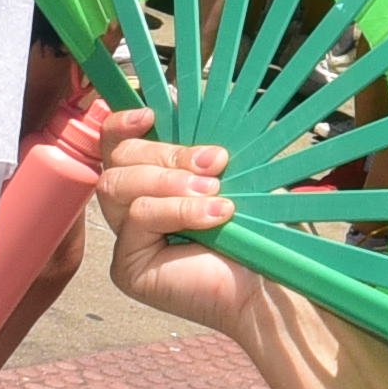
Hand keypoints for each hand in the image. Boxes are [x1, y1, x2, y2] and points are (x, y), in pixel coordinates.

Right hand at [93, 107, 271, 336]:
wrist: (270, 282)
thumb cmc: (256, 229)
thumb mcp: (230, 176)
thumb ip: (199, 150)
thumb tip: (181, 106)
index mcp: (152, 183)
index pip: (116, 146)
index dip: (122, 125)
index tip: (151, 114)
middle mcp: (132, 210)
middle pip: (116, 161)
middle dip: (165, 156)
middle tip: (214, 164)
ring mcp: (127, 239)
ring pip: (119, 186)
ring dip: (171, 182)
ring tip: (216, 193)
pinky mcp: (127, 266)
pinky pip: (138, 219)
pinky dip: (178, 211)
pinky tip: (216, 216)